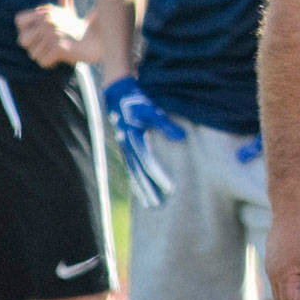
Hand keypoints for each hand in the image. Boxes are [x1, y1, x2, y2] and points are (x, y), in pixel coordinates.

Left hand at [16, 0, 93, 66]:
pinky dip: (50, 63)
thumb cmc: (77, 27)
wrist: (95, 39)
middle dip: (32, 46)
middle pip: (22, 40)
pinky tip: (58, 58)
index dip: (24, 29)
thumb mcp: (68, 10)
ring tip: (54, 50)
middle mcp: (47, 21)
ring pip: (33, 54)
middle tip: (44, 45)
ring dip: (43, 55)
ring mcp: (52, 34)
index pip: (18, 20)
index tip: (35, 34)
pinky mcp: (59, 47)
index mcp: (45, 12)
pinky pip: (43, 61)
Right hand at [102, 76, 185, 207]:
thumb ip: (165, 124)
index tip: (171, 189)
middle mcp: (127, 146)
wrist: (117, 94)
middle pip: (139, 173)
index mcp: (134, 138)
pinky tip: (142, 192)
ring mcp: (125, 149)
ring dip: (142, 190)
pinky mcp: (126, 148)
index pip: (148, 162)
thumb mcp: (151, 110)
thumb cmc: (137, 101)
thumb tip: (181, 138)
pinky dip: (137, 182)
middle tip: (159, 205)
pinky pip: (131, 169)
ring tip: (152, 205)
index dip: (160, 176)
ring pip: (134, 174)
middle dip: (149, 190)